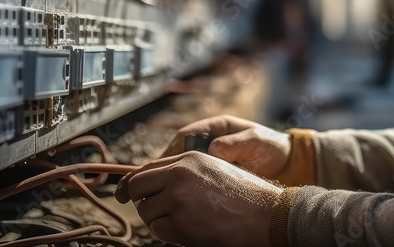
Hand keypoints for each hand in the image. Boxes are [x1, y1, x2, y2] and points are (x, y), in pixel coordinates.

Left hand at [115, 151, 281, 246]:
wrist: (267, 216)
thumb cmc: (246, 196)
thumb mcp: (215, 170)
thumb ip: (186, 171)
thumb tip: (154, 182)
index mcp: (189, 159)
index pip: (147, 168)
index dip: (133, 182)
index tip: (125, 193)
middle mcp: (179, 174)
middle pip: (136, 187)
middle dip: (142, 201)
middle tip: (154, 211)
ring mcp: (178, 199)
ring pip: (146, 212)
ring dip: (159, 220)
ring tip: (184, 221)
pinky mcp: (180, 223)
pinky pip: (158, 230)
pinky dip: (169, 234)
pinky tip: (189, 230)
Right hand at [161, 115, 290, 178]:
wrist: (284, 161)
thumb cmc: (270, 146)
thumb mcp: (255, 140)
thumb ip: (236, 144)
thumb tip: (214, 150)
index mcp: (217, 126)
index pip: (187, 134)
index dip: (174, 148)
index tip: (166, 163)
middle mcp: (209, 139)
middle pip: (180, 151)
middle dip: (168, 166)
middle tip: (161, 181)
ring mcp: (210, 156)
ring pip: (184, 165)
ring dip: (176, 176)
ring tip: (168, 190)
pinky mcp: (213, 170)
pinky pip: (195, 176)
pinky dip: (188, 184)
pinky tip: (184, 195)